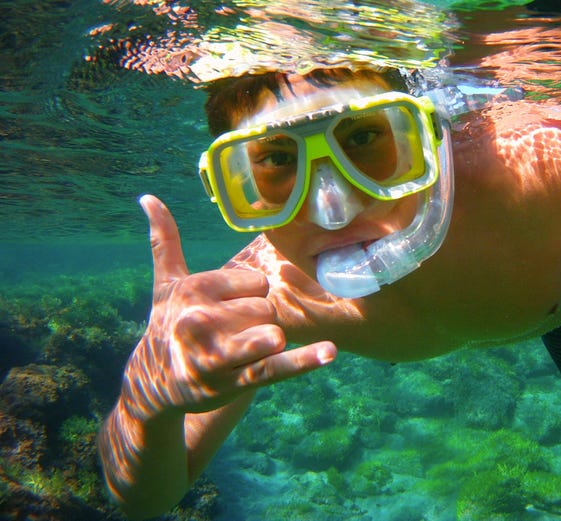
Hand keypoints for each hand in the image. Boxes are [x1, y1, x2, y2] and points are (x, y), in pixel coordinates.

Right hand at [121, 195, 335, 418]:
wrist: (156, 383)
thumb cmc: (167, 324)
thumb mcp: (165, 284)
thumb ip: (165, 240)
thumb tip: (148, 197)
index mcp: (196, 288)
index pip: (258, 283)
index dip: (251, 297)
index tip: (229, 307)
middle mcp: (203, 319)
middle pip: (268, 310)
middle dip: (259, 322)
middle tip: (233, 333)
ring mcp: (219, 353)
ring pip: (274, 334)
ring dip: (269, 344)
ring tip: (245, 351)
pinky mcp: (234, 381)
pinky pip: (277, 367)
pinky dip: (305, 360)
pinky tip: (328, 352)